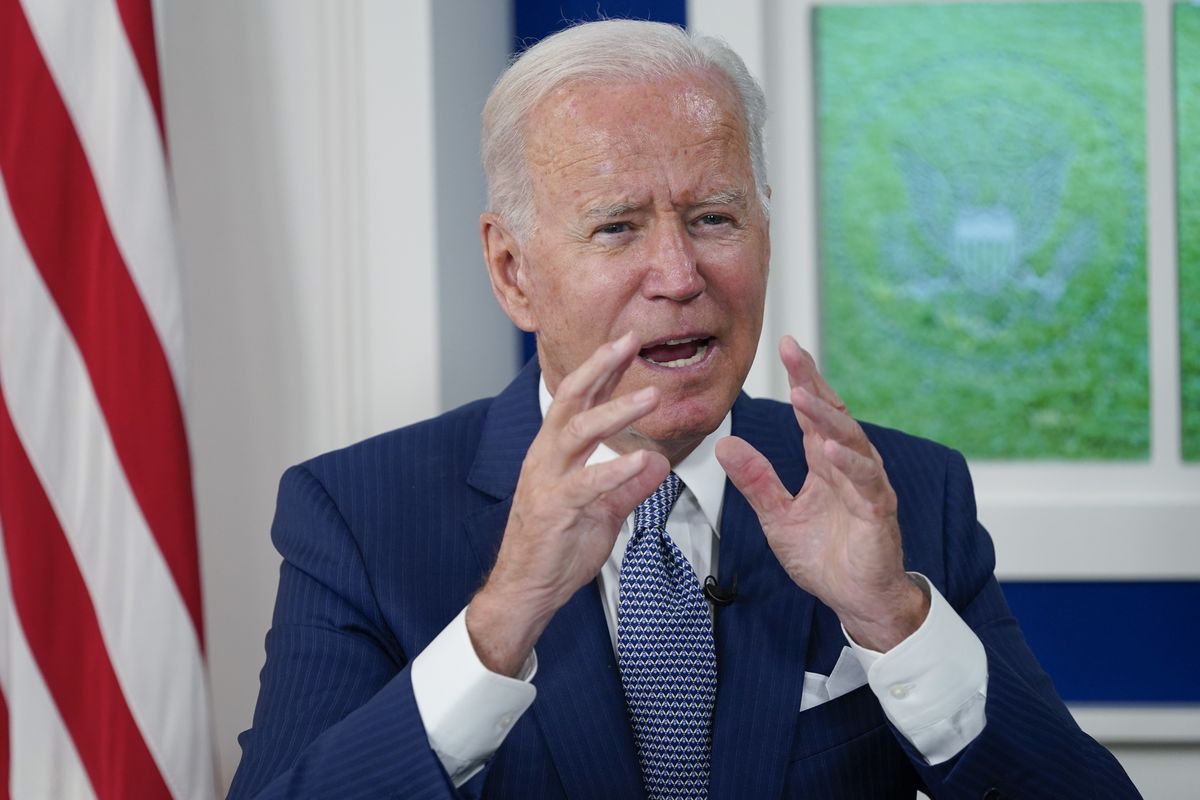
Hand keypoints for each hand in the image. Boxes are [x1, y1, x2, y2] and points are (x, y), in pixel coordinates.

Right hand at [468, 332, 670, 674]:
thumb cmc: (557, 550)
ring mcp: (546, 482)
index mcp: (555, 453)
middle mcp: (546, 458)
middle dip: (600, 367)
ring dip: (616, 411)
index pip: (578, 401)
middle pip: (570, 399)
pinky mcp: (552, 510)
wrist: (526, 591)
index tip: (626, 342)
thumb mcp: (603, 511)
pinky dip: (616, 469)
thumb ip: (628, 486)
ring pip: (577, 432)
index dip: (602, 370)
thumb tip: (658, 463)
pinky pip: (586, 484)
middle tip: (629, 340)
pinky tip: (641, 459)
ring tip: (651, 396)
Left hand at [715, 336, 927, 650]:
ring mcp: (867, 486)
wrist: (857, 600)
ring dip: (826, 419)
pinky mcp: (878, 513)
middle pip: (832, 415)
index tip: (785, 345)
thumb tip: (724, 444)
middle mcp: (850, 465)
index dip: (801, 379)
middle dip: (812, 382)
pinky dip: (849, 465)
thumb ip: (756, 480)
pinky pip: (865, 483)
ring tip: (801, 396)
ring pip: (850, 442)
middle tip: (792, 351)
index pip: (813, 412)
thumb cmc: (825, 557)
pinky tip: (829, 448)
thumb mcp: (778, 516)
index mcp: (826, 462)